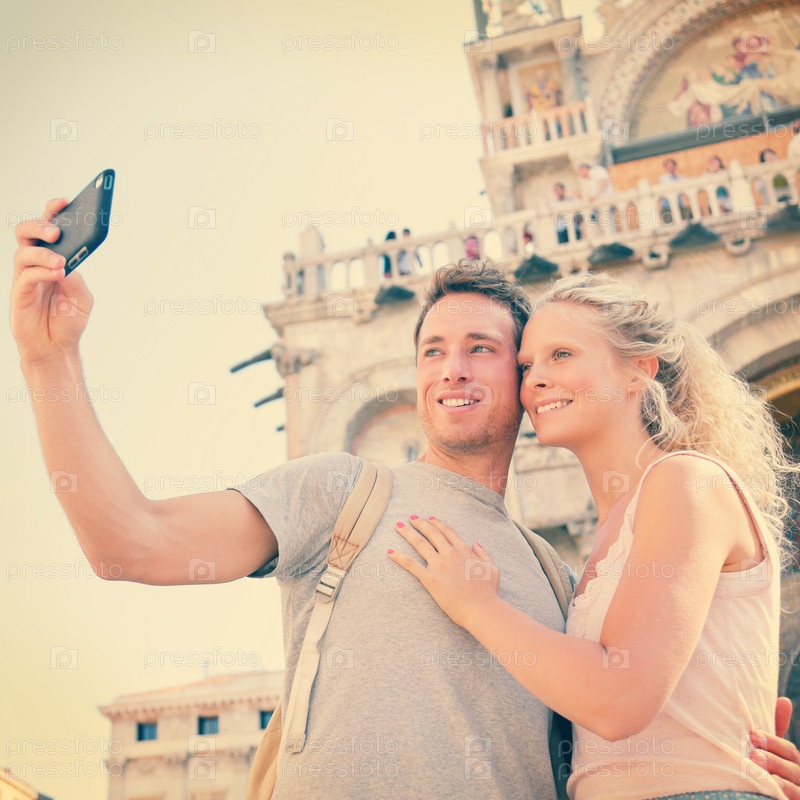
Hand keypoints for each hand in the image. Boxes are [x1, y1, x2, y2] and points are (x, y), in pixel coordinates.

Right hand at [11, 197, 93, 364]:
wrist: (56, 348)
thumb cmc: (68, 320)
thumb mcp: (82, 298)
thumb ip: (77, 280)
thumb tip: (68, 262)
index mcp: (53, 258)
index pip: (50, 228)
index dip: (54, 211)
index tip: (65, 201)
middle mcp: (36, 263)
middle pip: (27, 232)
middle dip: (41, 225)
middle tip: (57, 231)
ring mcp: (25, 277)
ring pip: (24, 252)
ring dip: (44, 253)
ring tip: (61, 260)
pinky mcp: (19, 293)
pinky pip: (26, 275)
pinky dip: (42, 271)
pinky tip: (58, 274)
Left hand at [388, 515, 499, 629]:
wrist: (481, 609)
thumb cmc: (488, 592)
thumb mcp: (492, 568)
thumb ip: (484, 554)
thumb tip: (476, 544)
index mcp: (464, 550)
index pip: (447, 532)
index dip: (437, 523)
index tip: (430, 518)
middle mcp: (450, 553)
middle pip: (431, 533)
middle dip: (420, 523)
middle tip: (411, 518)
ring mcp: (439, 565)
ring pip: (419, 543)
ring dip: (407, 532)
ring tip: (398, 526)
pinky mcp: (430, 578)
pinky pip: (410, 564)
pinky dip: (398, 556)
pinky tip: (390, 551)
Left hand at [749, 697, 799, 797]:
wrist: (761, 793)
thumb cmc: (767, 768)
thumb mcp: (771, 750)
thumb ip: (776, 729)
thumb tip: (785, 700)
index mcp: (792, 763)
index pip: (788, 750)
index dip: (772, 742)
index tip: (753, 734)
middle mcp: (799, 778)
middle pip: (792, 767)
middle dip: (773, 759)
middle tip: (753, 754)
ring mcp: (799, 792)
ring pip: (795, 787)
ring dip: (778, 777)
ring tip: (759, 770)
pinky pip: (795, 798)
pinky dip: (787, 792)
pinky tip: (775, 787)